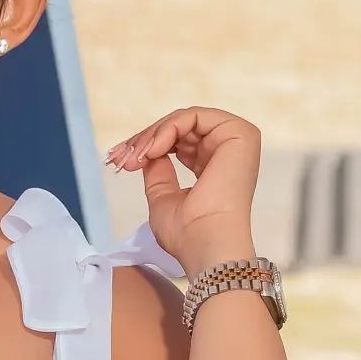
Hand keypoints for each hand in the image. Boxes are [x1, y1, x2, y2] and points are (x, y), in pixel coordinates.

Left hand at [103, 107, 260, 274]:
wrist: (205, 244)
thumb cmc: (186, 232)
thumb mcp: (162, 196)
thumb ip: (158, 170)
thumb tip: (150, 152)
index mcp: (214, 167)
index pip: (177, 140)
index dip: (145, 146)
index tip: (119, 162)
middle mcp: (228, 152)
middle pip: (178, 127)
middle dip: (143, 139)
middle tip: (120, 157)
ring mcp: (236, 142)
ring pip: (183, 119)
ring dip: (152, 135)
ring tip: (135, 157)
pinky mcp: (240, 134)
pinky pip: (195, 116)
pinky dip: (168, 129)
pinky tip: (153, 151)